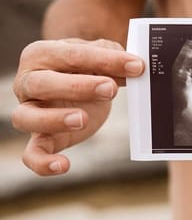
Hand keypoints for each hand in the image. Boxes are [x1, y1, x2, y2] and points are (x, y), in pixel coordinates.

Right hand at [12, 38, 143, 175]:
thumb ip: (114, 59)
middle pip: (41, 84)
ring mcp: (29, 111)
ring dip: (53, 119)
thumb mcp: (102, 57)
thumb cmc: (88, 67)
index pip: (72, 55)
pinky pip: (31, 153)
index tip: (137, 66)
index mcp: (42, 54)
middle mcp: (28, 82)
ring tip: (82, 119)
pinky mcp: (39, 138)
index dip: (106, 60)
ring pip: (26, 117)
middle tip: (110, 89)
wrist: (78, 85)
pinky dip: (42, 162)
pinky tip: (64, 165)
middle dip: (77, 86)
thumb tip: (135, 66)